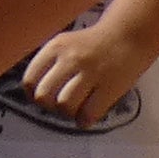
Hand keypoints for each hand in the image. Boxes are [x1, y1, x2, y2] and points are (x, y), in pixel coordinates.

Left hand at [15, 19, 150, 124]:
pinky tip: (87, 116)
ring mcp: (91, 72)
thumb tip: (35, 94)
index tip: (43, 97)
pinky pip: (89, 113)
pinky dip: (84, 120)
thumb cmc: (93, 45)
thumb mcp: (65, 45)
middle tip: (59, 106)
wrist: (128, 36)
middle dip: (49, 107)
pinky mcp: (110, 87)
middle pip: (44, 96)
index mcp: (55, 47)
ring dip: (68, 114)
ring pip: (65, 105)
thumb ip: (49, 65)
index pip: (30, 79)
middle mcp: (70, 58)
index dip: (33, 94)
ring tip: (75, 110)